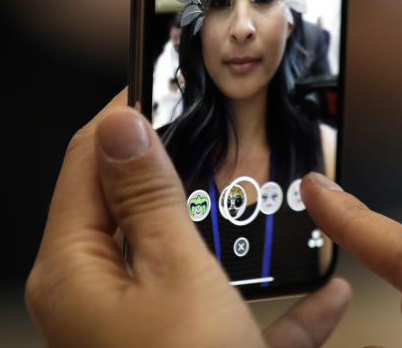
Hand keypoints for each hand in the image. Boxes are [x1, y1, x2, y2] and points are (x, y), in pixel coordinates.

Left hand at [25, 89, 350, 346]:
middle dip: (191, 174)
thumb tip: (118, 122)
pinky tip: (327, 300)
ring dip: (239, 240)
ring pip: (191, 263)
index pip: (88, 161)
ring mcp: (142, 335)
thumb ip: (148, 194)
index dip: (125, 114)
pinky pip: (229, 322)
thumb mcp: (174, 273)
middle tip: (232, 135)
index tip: (168, 79)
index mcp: (75, 268)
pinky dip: (272, 311)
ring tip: (279, 207)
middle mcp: (98, 298)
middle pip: (140, 208)